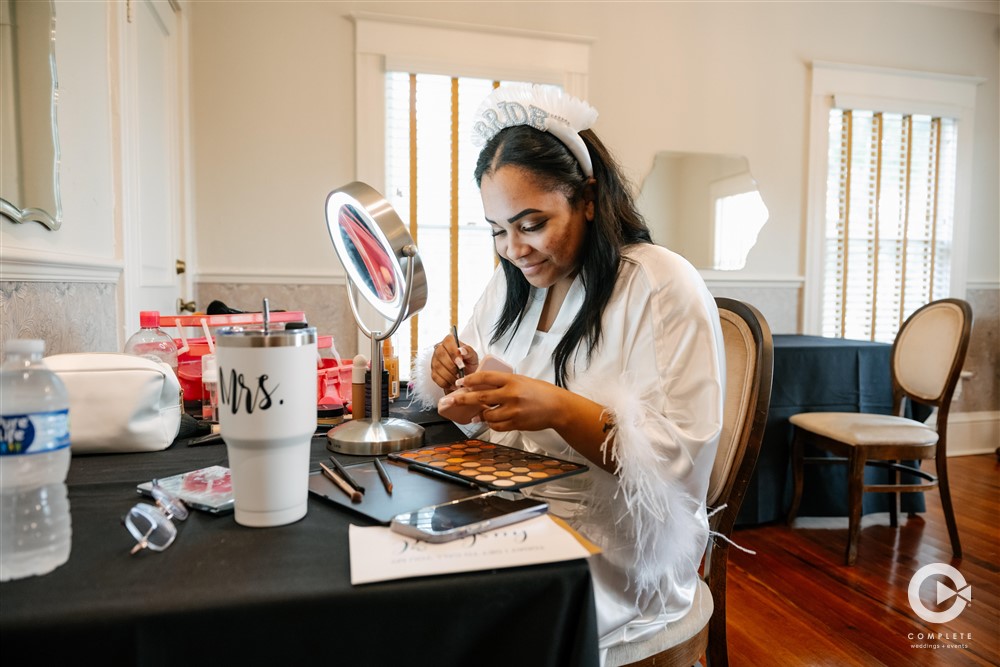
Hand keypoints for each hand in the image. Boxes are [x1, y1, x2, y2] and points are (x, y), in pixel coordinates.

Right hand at [430, 334, 478, 391]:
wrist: (467, 375)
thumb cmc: (469, 363)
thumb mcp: (473, 356)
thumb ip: (468, 351)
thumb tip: (461, 350)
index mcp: (450, 342)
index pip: (448, 342)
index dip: (453, 352)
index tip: (460, 362)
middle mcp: (440, 349)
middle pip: (441, 354)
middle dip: (451, 366)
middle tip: (460, 372)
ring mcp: (435, 361)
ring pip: (438, 367)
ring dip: (450, 376)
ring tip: (458, 379)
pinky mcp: (433, 372)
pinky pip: (436, 378)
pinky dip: (446, 383)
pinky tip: (453, 384)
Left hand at [440, 370, 564, 432]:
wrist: (557, 407)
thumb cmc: (539, 392)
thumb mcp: (521, 381)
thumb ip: (502, 385)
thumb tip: (481, 391)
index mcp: (512, 380)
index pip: (485, 378)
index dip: (470, 380)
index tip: (459, 383)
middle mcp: (511, 394)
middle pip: (480, 397)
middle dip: (462, 399)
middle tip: (450, 401)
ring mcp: (513, 410)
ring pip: (487, 415)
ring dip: (480, 414)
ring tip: (478, 413)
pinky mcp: (516, 423)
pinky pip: (496, 426)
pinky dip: (491, 423)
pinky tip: (491, 420)